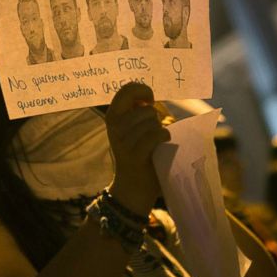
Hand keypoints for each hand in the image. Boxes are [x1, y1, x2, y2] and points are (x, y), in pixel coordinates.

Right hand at [104, 83, 169, 216]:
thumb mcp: (132, 128)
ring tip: (154, 143)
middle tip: (151, 132)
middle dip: (156, 120)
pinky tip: (162, 145)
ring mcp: (123, 141)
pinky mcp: (135, 155)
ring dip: (160, 131)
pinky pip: (157, 135)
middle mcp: (114, 127)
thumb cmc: (138, 152)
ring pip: (153, 123)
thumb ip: (138, 110)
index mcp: (112, 116)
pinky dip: (164, 138)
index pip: (126, 89)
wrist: (132, 186)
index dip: (143, 90)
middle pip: (147, 110)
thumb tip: (150, 97)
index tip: (150, 100)